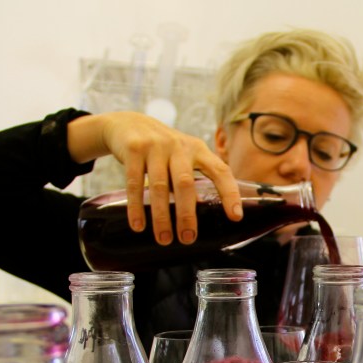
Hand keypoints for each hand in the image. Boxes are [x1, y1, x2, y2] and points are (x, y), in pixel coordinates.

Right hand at [68, 112, 242, 245]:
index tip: (235, 217)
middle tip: (188, 239)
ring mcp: (155, 146)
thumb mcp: (182, 156)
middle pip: (186, 184)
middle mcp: (179, 146)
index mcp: (198, 149)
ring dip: (161, 217)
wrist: (127, 123)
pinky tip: (138, 225)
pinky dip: (136, 206)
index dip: (230, 193)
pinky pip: (134, 183)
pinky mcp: (134, 149)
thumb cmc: (162, 150)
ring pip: (160, 186)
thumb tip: (202, 218)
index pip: (220, 171)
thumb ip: (193, 178)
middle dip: (187, 215)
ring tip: (164, 240)